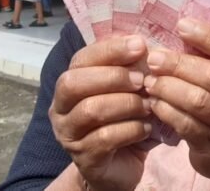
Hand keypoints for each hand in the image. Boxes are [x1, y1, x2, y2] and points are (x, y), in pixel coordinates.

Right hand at [49, 36, 151, 190]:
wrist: (120, 165)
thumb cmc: (124, 119)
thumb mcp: (128, 90)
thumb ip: (132, 68)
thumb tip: (146, 44)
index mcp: (71, 83)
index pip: (82, 58)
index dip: (110, 50)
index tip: (140, 45)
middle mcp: (61, 107)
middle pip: (74, 83)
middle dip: (113, 76)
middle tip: (143, 80)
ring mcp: (68, 134)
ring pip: (90, 110)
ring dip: (126, 104)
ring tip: (149, 105)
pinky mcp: (83, 158)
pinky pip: (105, 138)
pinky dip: (131, 129)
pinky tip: (147, 127)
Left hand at [144, 18, 209, 187]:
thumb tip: (178, 27)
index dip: (209, 36)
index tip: (181, 25)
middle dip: (180, 64)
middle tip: (154, 57)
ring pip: (199, 102)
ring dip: (169, 88)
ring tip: (149, 80)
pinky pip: (187, 126)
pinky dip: (167, 111)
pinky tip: (153, 102)